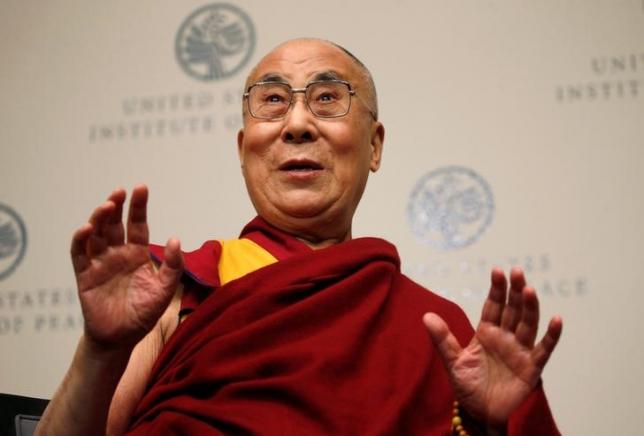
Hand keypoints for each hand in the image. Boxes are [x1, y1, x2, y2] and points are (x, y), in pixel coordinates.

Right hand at [70, 185, 183, 350]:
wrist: (122, 338)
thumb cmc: (144, 313)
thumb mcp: (165, 289)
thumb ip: (173, 266)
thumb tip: (175, 239)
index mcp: (136, 254)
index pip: (137, 224)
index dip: (138, 206)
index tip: (140, 188)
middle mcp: (117, 254)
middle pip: (114, 224)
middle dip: (116, 206)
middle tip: (119, 192)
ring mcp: (99, 263)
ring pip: (96, 234)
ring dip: (99, 218)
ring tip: (107, 207)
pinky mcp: (84, 275)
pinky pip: (79, 254)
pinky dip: (80, 239)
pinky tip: (87, 228)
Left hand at [423, 267, 562, 426]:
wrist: (480, 413)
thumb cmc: (467, 386)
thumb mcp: (453, 361)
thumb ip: (443, 339)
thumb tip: (426, 316)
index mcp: (486, 333)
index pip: (493, 306)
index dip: (496, 289)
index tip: (497, 271)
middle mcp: (505, 338)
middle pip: (512, 310)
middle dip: (514, 291)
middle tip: (517, 271)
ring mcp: (519, 351)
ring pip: (528, 324)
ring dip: (530, 307)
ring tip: (529, 289)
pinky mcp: (531, 368)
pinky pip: (543, 349)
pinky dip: (552, 335)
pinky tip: (557, 319)